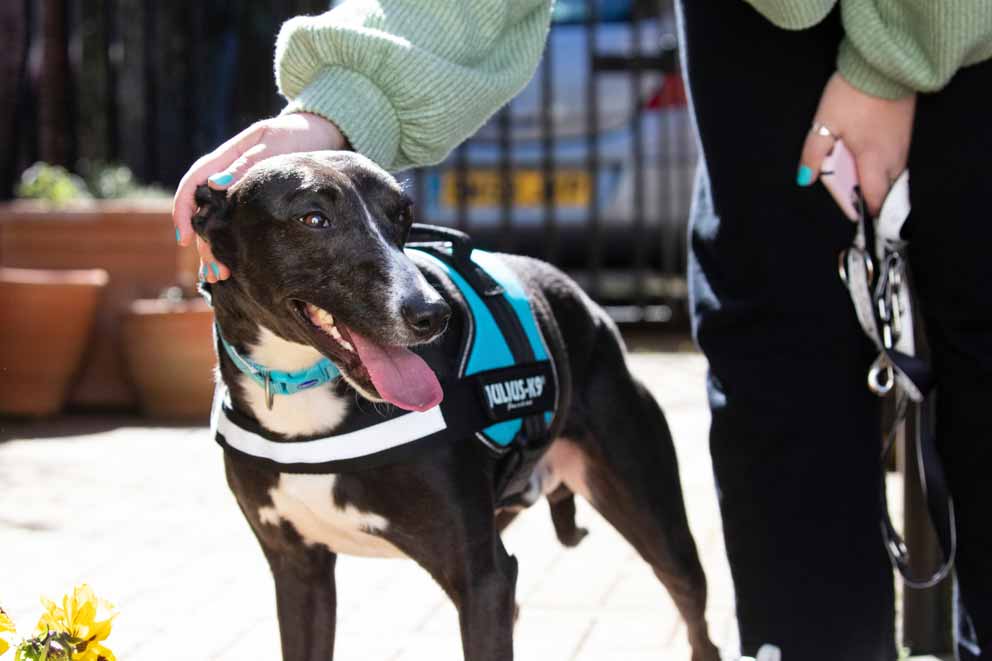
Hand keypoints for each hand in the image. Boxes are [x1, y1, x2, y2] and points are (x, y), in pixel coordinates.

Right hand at [172, 112, 346, 281]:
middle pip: (206, 211)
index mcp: (226, 156)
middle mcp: (227, 175)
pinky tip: (235, 267)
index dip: (184, 210)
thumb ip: (246, 164)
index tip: (185, 237)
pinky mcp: (254, 201)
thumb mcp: (273, 146)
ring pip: (220, 222)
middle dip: (205, 243)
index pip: (193, 183)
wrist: (319, 134)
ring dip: (217, 249)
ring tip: (221, 277)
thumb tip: (216, 185)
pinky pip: (238, 223)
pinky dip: (234, 244)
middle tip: (215, 270)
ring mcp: (240, 189)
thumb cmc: (295, 137)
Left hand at [797, 72, 915, 216]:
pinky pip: (898, 158)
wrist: (882, 63)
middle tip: (854, 197)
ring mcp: (904, 142)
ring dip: (879, 180)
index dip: (866, 209)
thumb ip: (814, 154)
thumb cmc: (852, 94)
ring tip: (858, 178)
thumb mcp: (824, 123)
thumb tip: (805, 179)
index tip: (856, 215)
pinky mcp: (907, 130)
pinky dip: (885, 164)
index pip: (875, 196)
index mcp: (874, 158)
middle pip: (888, 189)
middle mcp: (894, 155)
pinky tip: (869, 157)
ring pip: (895, 173)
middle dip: (873, 196)